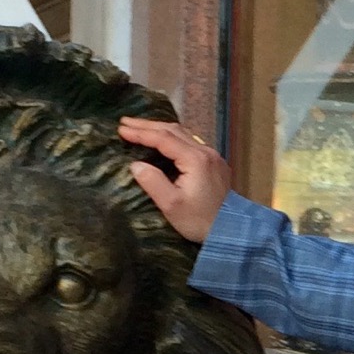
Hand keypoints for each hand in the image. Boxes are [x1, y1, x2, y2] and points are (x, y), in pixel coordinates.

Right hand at [120, 116, 232, 245]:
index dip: (141, 133)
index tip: (121, 129)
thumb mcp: (171, 205)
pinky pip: (191, 142)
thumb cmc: (199, 221)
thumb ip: (152, 182)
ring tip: (141, 127)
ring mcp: (213, 156)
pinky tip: (164, 140)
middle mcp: (206, 152)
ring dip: (161, 129)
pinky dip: (173, 137)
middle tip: (125, 121)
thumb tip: (135, 165)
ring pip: (183, 134)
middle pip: (174, 130)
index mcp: (195, 159)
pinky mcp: (216, 164)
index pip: (163, 138)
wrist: (231, 231)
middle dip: (148, 125)